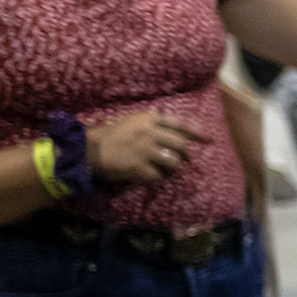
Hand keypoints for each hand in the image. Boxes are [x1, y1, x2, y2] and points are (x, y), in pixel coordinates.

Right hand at [87, 110, 207, 184]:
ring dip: (173, 167)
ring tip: (166, 168)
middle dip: (186, 154)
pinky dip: (158, 177)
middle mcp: (150, 133)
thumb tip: (174, 130)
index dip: (197, 132)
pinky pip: (159, 176)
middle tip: (184, 159)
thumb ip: (152, 123)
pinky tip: (151, 175)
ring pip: (174, 161)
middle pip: (181, 145)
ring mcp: (145, 151)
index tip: (208, 138)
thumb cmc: (110, 135)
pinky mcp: (139, 168)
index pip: (180, 124)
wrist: (88, 150)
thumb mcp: (132, 121)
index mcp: (149, 119)